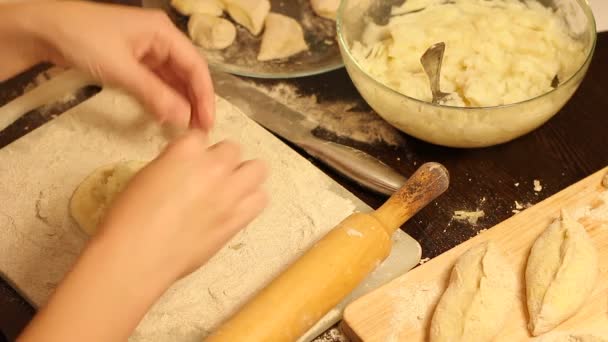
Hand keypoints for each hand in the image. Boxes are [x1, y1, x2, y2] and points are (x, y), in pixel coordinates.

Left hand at [3, 2, 214, 129]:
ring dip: (180, 102)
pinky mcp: (134, 60)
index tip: (208, 122)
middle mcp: (160, 39)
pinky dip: (162, 98)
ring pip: (173, 79)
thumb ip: (154, 95)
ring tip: (186, 127)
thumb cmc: (83, 40)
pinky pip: (156, 81)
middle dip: (195, 101)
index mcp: (163, 32)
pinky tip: (166, 115)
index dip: (205, 96)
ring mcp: (147, 49)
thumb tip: (182, 120)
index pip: (196, 66)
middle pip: (187, 73)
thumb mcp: (121, 70)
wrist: (43, 29)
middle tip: (199, 130)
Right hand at [18, 131, 268, 341]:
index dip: (195, 151)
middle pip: (233, 148)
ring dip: (244, 176)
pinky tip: (236, 208)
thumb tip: (185, 169)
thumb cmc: (129, 217)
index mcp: (186, 150)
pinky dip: (251, 200)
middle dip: (222, 160)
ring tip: (230, 190)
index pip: (201, 137)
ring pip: (258, 169)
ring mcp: (230, 192)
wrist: (139, 256)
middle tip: (209, 177)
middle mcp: (213, 166)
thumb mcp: (147, 176)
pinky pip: (261, 199)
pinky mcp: (238, 218)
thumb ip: (173, 164)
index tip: (189, 163)